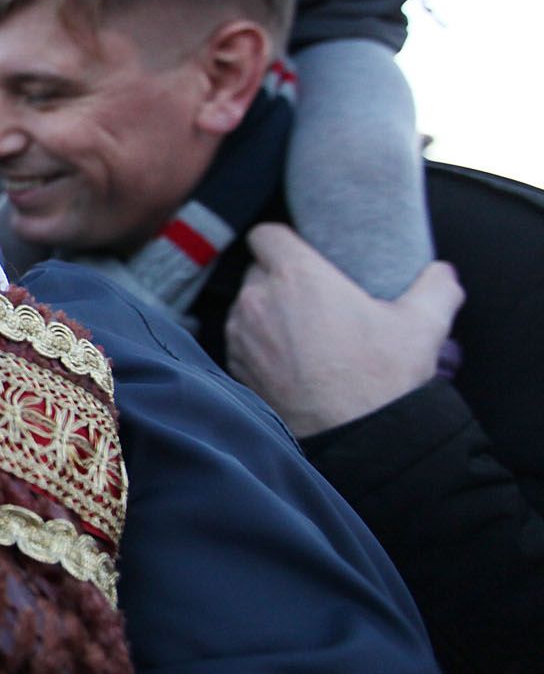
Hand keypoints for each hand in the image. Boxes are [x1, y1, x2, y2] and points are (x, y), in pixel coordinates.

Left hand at [226, 224, 462, 436]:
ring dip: (268, 312)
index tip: (302, 251)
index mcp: (297, 276)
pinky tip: (289, 359)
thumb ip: (435, 285)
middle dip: (281, 278)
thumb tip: (439, 273)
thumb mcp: (424, 324)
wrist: (355, 438)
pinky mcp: (235, 366)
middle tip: (314, 298)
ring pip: (246, 306)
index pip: (267, 234)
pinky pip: (240, 340)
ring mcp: (241, 335)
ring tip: (303, 332)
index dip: (284, 239)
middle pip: (258, 270)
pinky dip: (259, 344)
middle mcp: (259, 300)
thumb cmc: (382, 380)